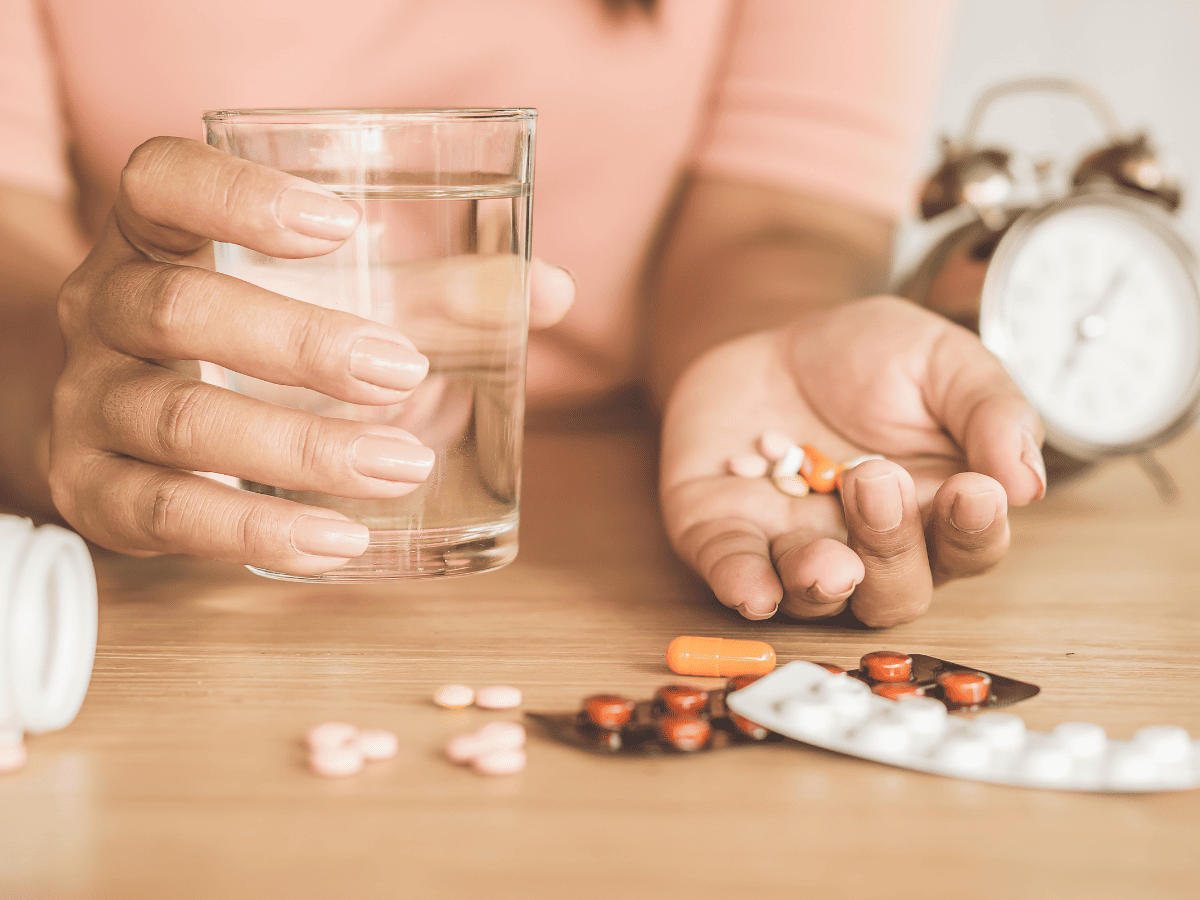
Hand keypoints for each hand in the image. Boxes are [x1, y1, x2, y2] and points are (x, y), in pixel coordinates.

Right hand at [50, 136, 572, 575]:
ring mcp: (90, 403)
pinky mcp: (93, 492)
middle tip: (402, 370)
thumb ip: (436, 292)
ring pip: (181, 421)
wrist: (136, 421)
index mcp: (156, 236)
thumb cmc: (254, 342)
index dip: (240, 196)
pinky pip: (167, 515)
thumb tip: (552, 290)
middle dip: (300, 343)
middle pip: (181, 309)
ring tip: (403, 467)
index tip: (339, 223)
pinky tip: (338, 543)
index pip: (162, 183)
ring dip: (300, 449)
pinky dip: (256, 532)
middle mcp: (105, 308)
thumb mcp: (330, 301)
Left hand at [659, 296, 1045, 625]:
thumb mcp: (940, 361)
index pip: (969, 546)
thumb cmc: (869, 360)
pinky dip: (742, 585)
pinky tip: (754, 589)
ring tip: (828, 556)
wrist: (774, 343)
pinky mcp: (727, 536)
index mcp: (936, 512)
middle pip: (895, 591)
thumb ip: (989, 411)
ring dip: (821, 584)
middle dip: (891, 548)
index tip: (975, 491)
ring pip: (817, 599)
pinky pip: (733, 575)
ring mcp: (795, 547)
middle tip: (876, 481)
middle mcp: (869, 549)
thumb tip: (1025, 483)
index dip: (974, 530)